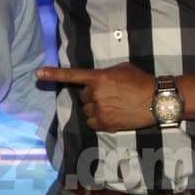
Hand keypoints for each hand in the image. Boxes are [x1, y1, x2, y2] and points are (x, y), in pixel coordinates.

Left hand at [37, 63, 157, 131]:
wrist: (156, 100)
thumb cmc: (141, 81)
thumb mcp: (121, 69)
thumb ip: (104, 74)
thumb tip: (96, 80)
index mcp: (99, 78)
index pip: (72, 75)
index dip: (54, 74)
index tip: (38, 73)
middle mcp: (96, 94)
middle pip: (83, 96)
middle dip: (93, 95)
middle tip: (110, 94)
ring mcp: (100, 111)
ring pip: (87, 110)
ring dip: (95, 108)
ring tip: (114, 105)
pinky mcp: (105, 124)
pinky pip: (92, 122)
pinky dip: (99, 120)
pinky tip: (113, 115)